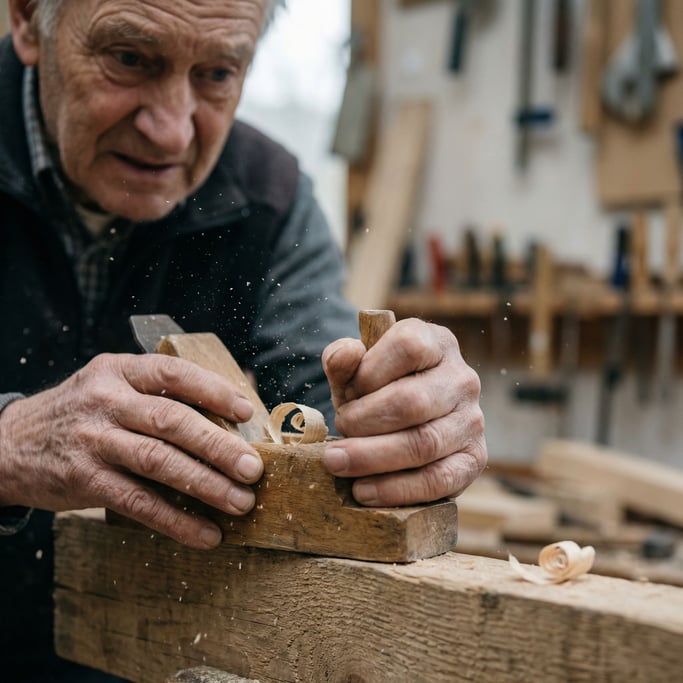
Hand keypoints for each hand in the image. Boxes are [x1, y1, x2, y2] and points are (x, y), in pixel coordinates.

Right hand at [0, 353, 263, 548]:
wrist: (9, 444)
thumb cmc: (81, 414)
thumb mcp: (111, 387)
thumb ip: (156, 396)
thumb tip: (227, 423)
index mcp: (119, 371)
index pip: (173, 373)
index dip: (213, 390)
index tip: (246, 411)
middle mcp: (106, 401)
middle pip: (171, 421)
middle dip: (218, 445)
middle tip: (253, 468)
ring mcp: (94, 441)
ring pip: (158, 462)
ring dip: (205, 485)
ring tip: (241, 502)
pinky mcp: (85, 480)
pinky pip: (138, 503)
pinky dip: (176, 521)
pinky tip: (206, 533)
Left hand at [322, 318, 486, 505]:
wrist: (406, 423)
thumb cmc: (377, 390)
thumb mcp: (355, 370)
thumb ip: (342, 359)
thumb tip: (346, 354)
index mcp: (436, 343)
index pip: (407, 347)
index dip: (369, 373)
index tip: (346, 394)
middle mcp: (462, 378)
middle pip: (412, 402)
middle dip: (362, 423)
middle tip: (335, 433)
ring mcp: (472, 420)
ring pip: (423, 444)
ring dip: (372, 458)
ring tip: (337, 464)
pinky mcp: (474, 459)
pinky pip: (439, 480)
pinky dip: (396, 489)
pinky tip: (364, 491)